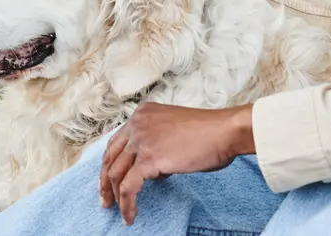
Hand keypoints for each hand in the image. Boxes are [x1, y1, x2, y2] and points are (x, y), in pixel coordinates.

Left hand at [98, 102, 255, 224]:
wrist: (225, 131)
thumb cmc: (211, 133)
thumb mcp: (177, 131)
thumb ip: (160, 145)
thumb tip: (155, 170)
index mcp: (143, 114)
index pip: (117, 141)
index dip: (111, 163)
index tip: (110, 179)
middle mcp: (138, 124)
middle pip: (110, 156)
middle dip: (105, 181)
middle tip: (106, 199)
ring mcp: (141, 140)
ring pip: (115, 173)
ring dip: (114, 195)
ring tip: (119, 211)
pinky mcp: (149, 159)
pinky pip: (129, 186)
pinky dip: (127, 204)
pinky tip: (131, 215)